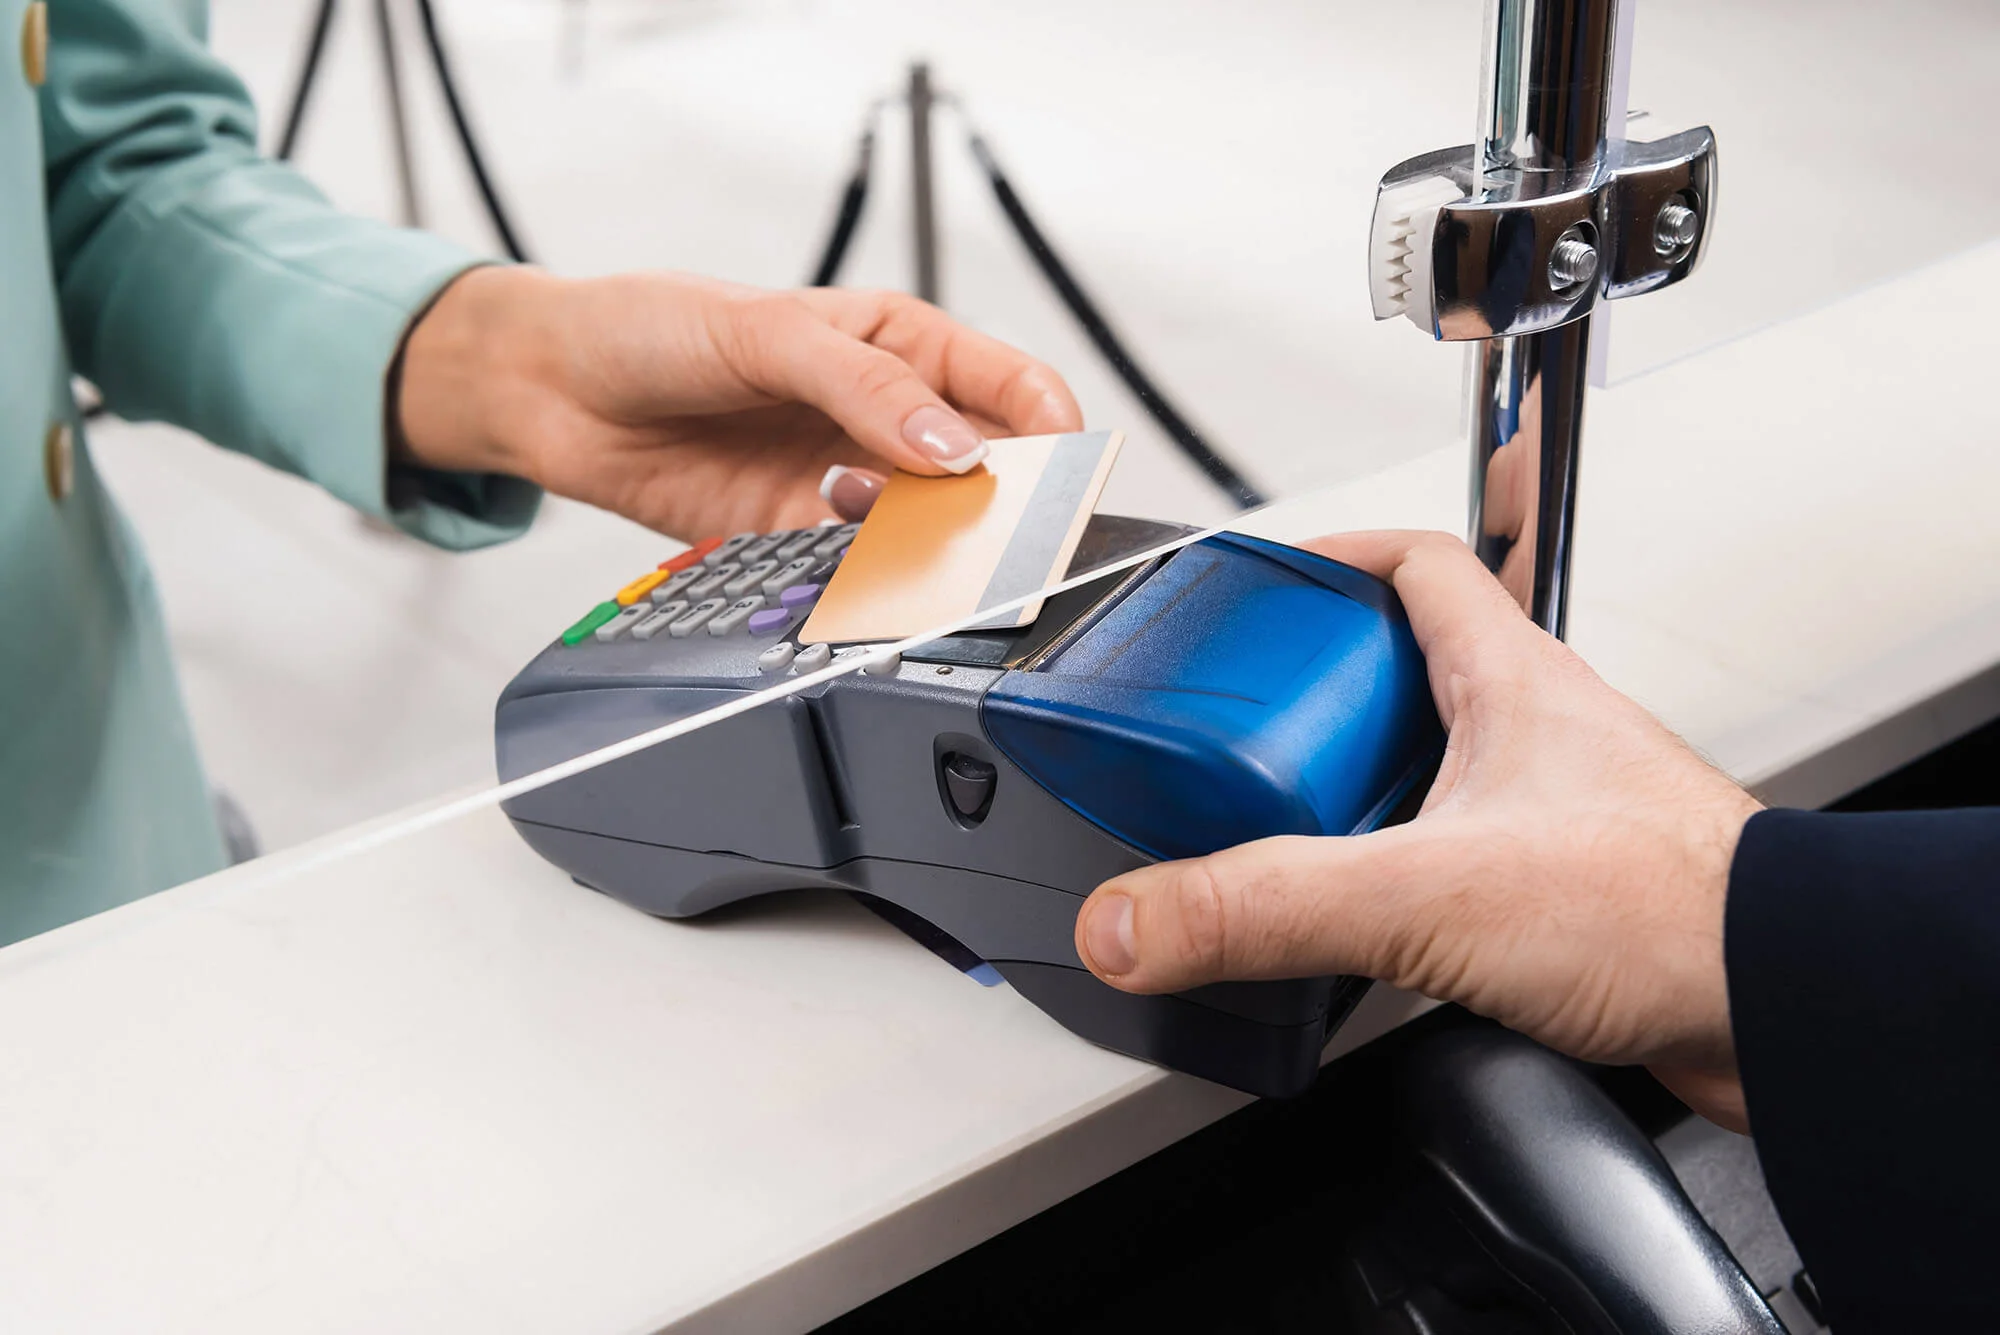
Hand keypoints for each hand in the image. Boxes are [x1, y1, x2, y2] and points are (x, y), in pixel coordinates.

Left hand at [393, 267, 1082, 536]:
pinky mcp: (802, 537)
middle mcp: (889, 417)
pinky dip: (864, 576)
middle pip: (986, 475)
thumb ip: (868, 387)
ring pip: (927, 531)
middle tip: (979, 528)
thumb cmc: (656, 326)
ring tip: (882, 533)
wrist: (555, 390)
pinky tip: (837, 558)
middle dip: (994, 506)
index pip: (1016, 392)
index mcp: (905, 345)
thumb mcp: (770, 331)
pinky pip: (860, 569)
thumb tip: (953, 446)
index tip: (1049, 477)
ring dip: (922, 546)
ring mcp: (849, 480)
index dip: (1049, 436)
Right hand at [1072, 531, 1762, 1128]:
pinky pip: (1458, 860)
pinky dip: (1401, 881)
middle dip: (1319, 696)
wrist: (1783, 1010)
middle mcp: (1534, 733)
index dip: (1333, 556)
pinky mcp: (1563, 892)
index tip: (1265, 580)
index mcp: (1509, 679)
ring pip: (1429, 773)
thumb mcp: (1424, 893)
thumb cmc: (1674, 911)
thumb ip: (1266, 904)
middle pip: (1404, 670)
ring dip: (1357, 798)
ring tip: (1287, 842)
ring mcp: (1552, 811)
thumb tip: (1137, 916)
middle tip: (1248, 738)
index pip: (1416, 564)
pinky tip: (1368, 932)